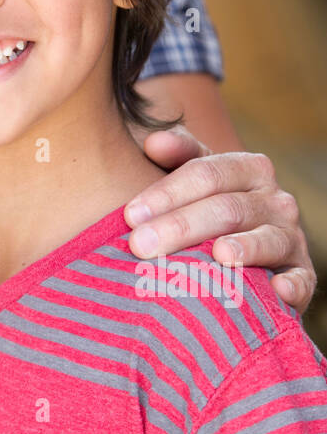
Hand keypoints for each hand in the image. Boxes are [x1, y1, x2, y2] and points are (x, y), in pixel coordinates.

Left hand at [125, 127, 316, 314]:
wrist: (256, 251)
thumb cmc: (211, 209)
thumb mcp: (198, 178)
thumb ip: (178, 154)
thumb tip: (152, 142)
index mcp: (249, 168)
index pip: (205, 174)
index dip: (167, 193)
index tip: (130, 215)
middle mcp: (275, 199)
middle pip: (227, 208)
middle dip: (181, 226)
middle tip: (141, 245)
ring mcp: (291, 237)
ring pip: (265, 239)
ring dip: (242, 249)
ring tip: (217, 256)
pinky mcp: (302, 274)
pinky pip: (301, 279)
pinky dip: (292, 285)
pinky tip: (277, 291)